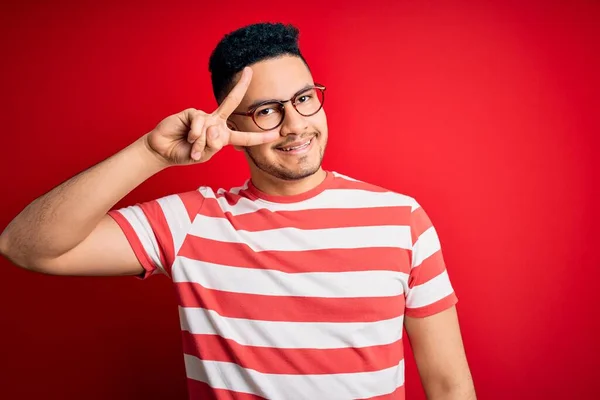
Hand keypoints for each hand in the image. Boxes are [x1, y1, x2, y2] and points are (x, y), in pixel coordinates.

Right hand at [143, 67, 277, 165]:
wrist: (163, 151)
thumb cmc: (185, 153)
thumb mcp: (204, 155)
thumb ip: (214, 145)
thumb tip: (216, 128)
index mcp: (223, 137)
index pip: (244, 137)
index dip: (260, 137)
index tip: (277, 133)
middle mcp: (216, 123)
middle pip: (232, 102)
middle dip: (241, 85)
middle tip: (249, 71)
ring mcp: (205, 117)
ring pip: (212, 128)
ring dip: (202, 144)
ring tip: (193, 151)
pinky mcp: (192, 112)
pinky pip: (200, 122)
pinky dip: (196, 134)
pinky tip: (189, 138)